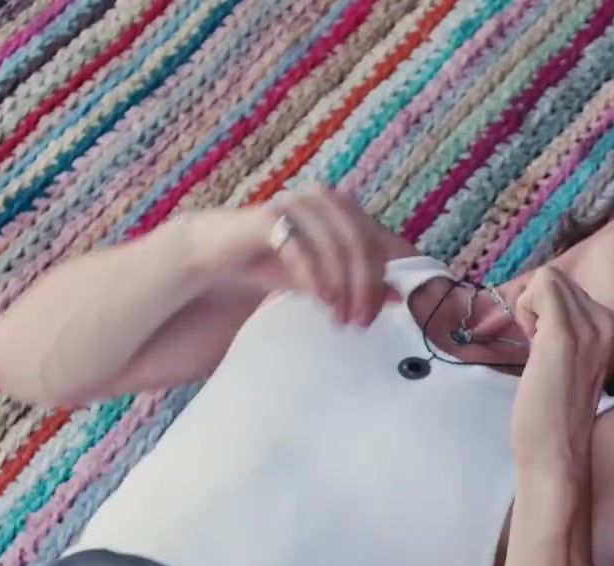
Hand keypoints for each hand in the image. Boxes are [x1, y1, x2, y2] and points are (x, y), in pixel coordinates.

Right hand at [181, 185, 397, 326]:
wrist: (215, 253)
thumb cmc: (270, 262)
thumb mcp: (320, 277)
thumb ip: (355, 282)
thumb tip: (398, 297)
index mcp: (339, 206)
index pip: (375, 241)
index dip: (380, 279)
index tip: (377, 314)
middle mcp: (320, 198)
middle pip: (361, 243)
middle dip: (366, 286)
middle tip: (360, 320)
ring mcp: (294, 204)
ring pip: (335, 245)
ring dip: (343, 286)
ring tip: (340, 317)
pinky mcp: (267, 218)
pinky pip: (301, 248)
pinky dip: (316, 276)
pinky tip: (321, 300)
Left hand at [508, 266, 613, 470]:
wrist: (558, 453)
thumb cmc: (556, 414)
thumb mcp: (572, 360)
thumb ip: (567, 329)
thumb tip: (539, 298)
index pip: (570, 288)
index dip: (547, 311)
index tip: (548, 347)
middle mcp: (609, 323)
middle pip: (558, 279)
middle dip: (537, 307)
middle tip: (540, 348)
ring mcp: (590, 328)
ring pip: (548, 279)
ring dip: (530, 309)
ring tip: (537, 349)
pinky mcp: (564, 335)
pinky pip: (540, 288)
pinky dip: (525, 310)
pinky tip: (531, 344)